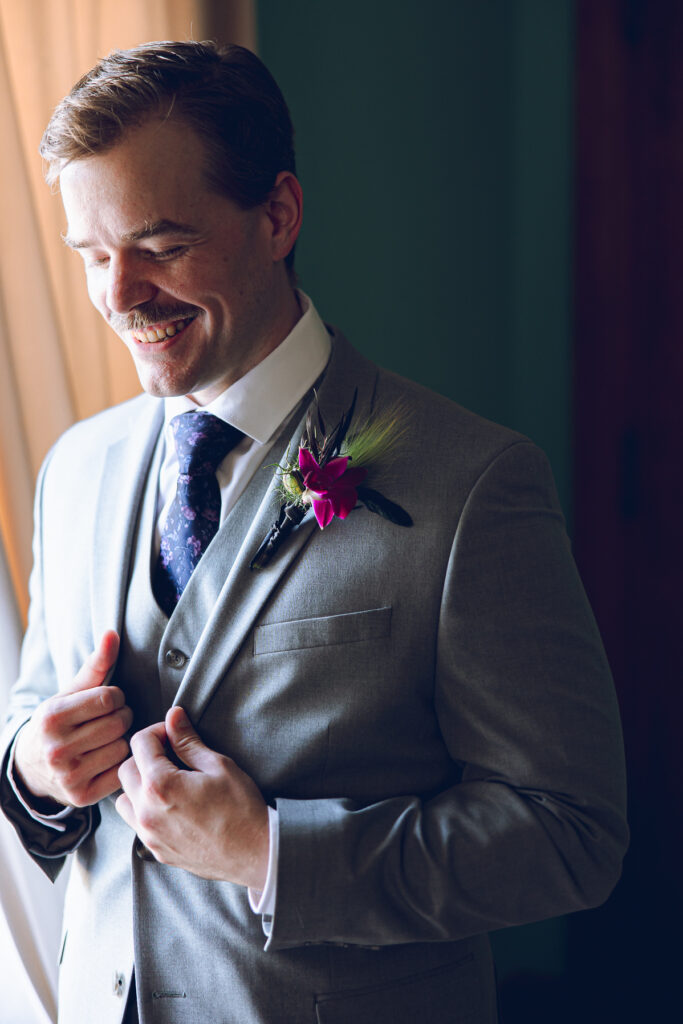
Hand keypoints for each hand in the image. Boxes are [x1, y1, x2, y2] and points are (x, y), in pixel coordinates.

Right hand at [13, 630, 131, 808]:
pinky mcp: (82, 796)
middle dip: (121, 716)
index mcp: (51, 717)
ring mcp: (69, 776)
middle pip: (118, 723)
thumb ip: (95, 664)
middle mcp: (56, 748)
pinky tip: (109, 757)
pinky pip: (122, 771)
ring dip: (122, 739)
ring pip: (122, 746)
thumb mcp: (70, 692)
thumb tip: (112, 633)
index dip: (116, 697)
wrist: (33, 767)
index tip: (109, 701)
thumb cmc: (59, 722)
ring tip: (109, 737)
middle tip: (111, 719)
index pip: (109, 698)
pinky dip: (121, 762)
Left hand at [116, 707, 268, 889]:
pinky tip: (171, 806)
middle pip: (125, 769)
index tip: (174, 734)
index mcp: (160, 785)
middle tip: (172, 755)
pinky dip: (144, 810)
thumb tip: (173, 716)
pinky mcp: (156, 850)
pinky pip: (136, 823)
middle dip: (145, 756)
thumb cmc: (241, 808)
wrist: (255, 853)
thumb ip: (188, 741)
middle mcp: (146, 811)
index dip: (158, 731)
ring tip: (167, 782)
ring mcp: (149, 834)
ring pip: (124, 799)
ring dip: (139, 785)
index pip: (139, 743)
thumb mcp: (218, 765)